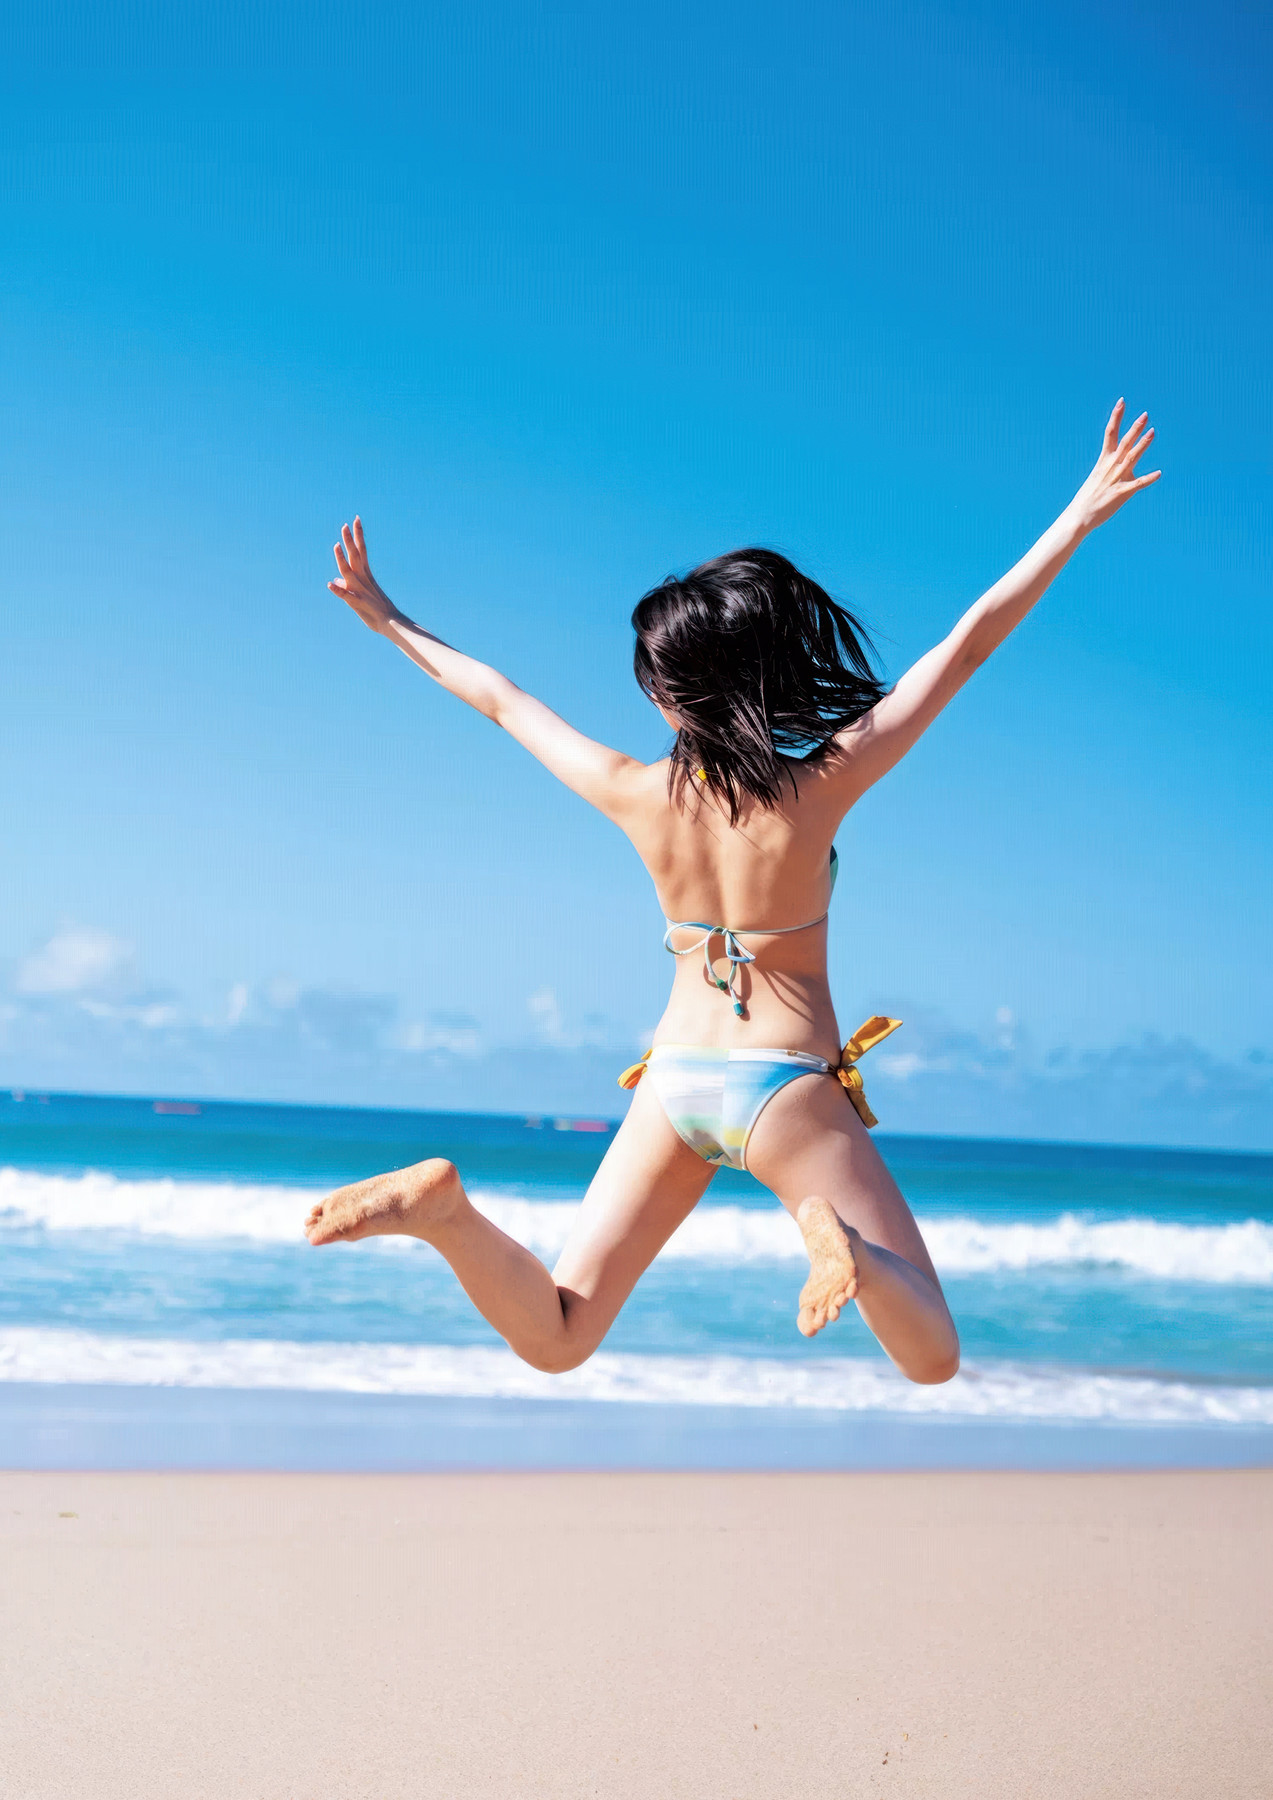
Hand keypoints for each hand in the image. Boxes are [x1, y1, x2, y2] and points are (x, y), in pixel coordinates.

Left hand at [328, 517, 398, 631]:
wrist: (391, 623)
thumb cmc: (376, 609)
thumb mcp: (359, 594)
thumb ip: (346, 586)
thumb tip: (334, 580)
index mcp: (365, 575)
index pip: (361, 551)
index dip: (357, 535)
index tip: (355, 520)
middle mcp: (363, 579)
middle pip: (355, 556)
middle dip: (350, 540)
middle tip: (345, 524)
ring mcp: (360, 590)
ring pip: (349, 572)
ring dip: (342, 559)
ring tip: (336, 545)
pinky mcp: (357, 603)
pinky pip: (346, 596)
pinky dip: (339, 590)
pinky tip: (330, 584)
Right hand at [1069, 399, 1160, 534]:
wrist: (1078, 516)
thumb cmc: (1088, 499)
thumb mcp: (1098, 478)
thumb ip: (1112, 470)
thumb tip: (1122, 467)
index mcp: (1103, 461)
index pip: (1109, 433)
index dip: (1116, 416)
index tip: (1122, 401)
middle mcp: (1110, 466)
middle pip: (1124, 442)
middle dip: (1134, 428)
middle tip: (1145, 414)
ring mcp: (1116, 479)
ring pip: (1131, 457)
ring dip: (1142, 444)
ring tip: (1153, 431)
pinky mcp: (1121, 493)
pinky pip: (1137, 484)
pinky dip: (1148, 478)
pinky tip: (1159, 473)